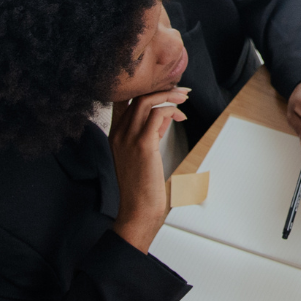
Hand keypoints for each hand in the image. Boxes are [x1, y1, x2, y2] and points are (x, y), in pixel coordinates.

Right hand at [109, 87, 188, 252]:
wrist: (138, 212)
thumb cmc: (143, 188)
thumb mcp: (145, 154)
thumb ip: (151, 133)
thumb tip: (166, 116)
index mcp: (115, 135)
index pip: (123, 100)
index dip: (145, 89)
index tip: (167, 89)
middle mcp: (118, 134)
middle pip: (135, 95)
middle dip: (161, 88)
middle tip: (181, 90)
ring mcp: (127, 138)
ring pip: (146, 100)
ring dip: (169, 95)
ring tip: (184, 99)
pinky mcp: (142, 145)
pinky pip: (157, 114)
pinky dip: (171, 109)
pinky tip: (181, 117)